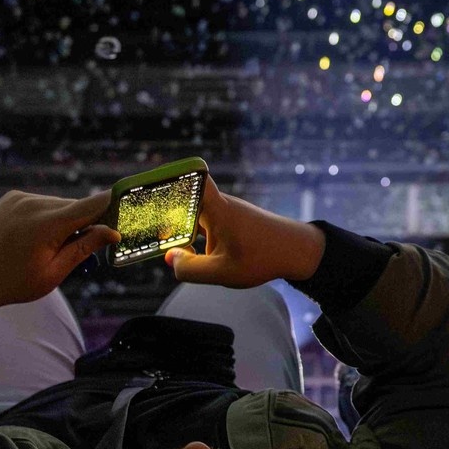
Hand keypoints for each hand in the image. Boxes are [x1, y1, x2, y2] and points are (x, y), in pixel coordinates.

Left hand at [0, 190, 115, 313]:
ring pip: (59, 205)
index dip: (114, 206)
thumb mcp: (52, 274)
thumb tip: (112, 233)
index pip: (92, 204)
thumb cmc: (12, 283)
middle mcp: (34, 204)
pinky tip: (34, 238)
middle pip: (76, 207)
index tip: (130, 208)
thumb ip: (83, 249)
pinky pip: (42, 203)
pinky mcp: (12, 197)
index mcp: (46, 225)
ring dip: (65, 221)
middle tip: (82, 249)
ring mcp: (21, 198)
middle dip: (85, 224)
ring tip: (49, 248)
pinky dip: (48, 216)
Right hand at [166, 176, 324, 286]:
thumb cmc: (262, 258)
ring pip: (196, 214)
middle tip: (150, 231)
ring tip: (165, 242)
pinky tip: (190, 251)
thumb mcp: (221, 272)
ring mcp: (227, 212)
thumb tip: (170, 258)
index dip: (173, 176)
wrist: (297, 251)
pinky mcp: (233, 221)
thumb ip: (190, 269)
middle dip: (166, 214)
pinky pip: (207, 222)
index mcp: (216, 209)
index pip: (194, 177)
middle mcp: (220, 204)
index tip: (153, 186)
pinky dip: (196, 233)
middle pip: (186, 199)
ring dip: (183, 227)